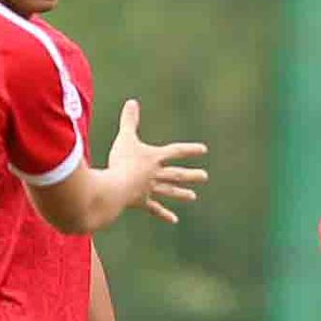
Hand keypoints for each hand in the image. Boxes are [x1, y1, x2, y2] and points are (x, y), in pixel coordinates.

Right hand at [107, 98, 207, 223]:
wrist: (115, 187)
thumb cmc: (120, 161)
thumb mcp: (125, 138)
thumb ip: (129, 121)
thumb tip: (132, 101)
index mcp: (154, 158)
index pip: (176, 151)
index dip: (189, 150)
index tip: (204, 150)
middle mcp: (155, 174)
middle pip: (176, 174)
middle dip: (190, 174)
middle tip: (205, 177)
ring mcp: (149, 189)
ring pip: (168, 190)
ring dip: (180, 193)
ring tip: (193, 197)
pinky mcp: (141, 201)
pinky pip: (154, 208)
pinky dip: (164, 213)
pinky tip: (174, 220)